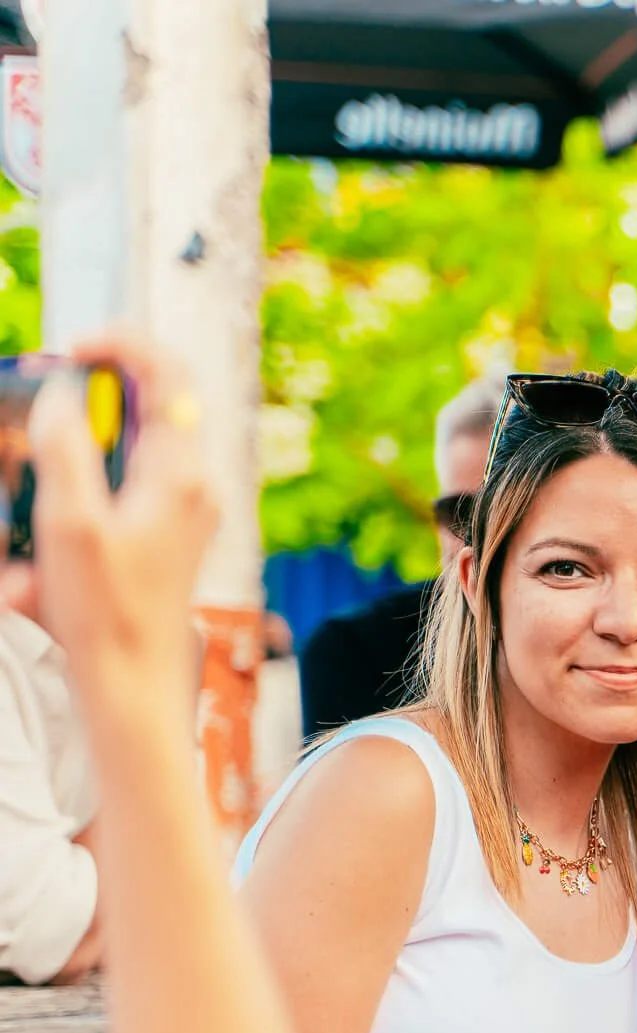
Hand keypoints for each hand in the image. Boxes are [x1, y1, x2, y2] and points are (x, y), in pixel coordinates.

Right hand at [4, 330, 214, 703]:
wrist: (135, 681)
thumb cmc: (108, 613)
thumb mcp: (72, 523)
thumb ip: (67, 449)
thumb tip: (67, 393)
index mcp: (182, 474)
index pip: (169, 375)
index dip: (120, 346)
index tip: (71, 351)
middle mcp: (194, 485)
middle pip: (147, 406)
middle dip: (89, 404)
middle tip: (41, 424)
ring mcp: (186, 508)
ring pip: (130, 447)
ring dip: (79, 454)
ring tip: (46, 501)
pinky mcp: (168, 531)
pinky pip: (124, 486)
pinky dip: (83, 491)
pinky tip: (53, 536)